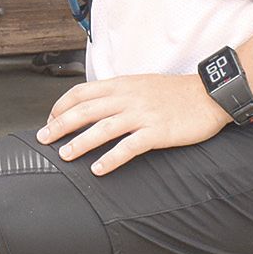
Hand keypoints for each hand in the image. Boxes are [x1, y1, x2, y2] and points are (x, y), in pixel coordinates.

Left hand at [36, 72, 228, 175]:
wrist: (208, 94)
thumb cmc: (175, 92)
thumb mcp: (140, 83)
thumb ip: (117, 93)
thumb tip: (94, 104)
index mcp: (121, 84)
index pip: (81, 92)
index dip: (61, 106)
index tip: (50, 119)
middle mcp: (127, 97)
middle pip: (85, 110)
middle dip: (60, 125)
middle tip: (44, 139)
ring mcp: (142, 114)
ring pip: (102, 128)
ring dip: (80, 143)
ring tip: (65, 156)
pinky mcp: (157, 132)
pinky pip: (129, 146)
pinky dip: (111, 158)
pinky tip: (99, 169)